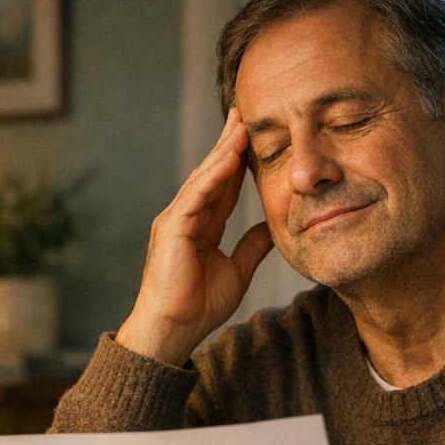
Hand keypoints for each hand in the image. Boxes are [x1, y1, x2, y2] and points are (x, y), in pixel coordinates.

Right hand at [116, 108, 273, 365]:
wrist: (172, 332)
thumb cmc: (197, 309)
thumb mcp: (237, 272)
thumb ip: (252, 247)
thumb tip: (272, 228)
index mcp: (202, 227)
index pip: (224, 186)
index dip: (240, 161)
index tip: (257, 136)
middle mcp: (187, 217)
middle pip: (212, 173)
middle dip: (229, 143)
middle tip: (246, 112)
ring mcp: (176, 220)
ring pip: (204, 178)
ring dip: (224, 150)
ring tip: (242, 123)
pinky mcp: (172, 228)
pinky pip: (196, 195)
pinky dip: (214, 174)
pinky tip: (231, 155)